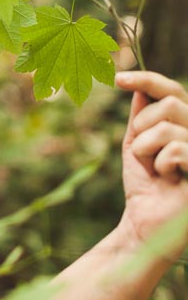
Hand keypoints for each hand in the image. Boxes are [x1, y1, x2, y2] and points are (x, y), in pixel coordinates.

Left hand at [115, 70, 187, 254]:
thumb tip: (139, 90)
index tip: (118, 79)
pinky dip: (160, 165)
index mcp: (185, 123)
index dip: (147, 80)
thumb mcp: (135, 145)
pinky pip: (175, 150)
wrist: (145, 220)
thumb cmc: (144, 184)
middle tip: (143, 152)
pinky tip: (168, 179)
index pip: (172, 91)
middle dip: (143, 127)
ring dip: (147, 151)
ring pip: (166, 128)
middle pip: (169, 104)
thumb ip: (140, 118)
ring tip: (157, 170)